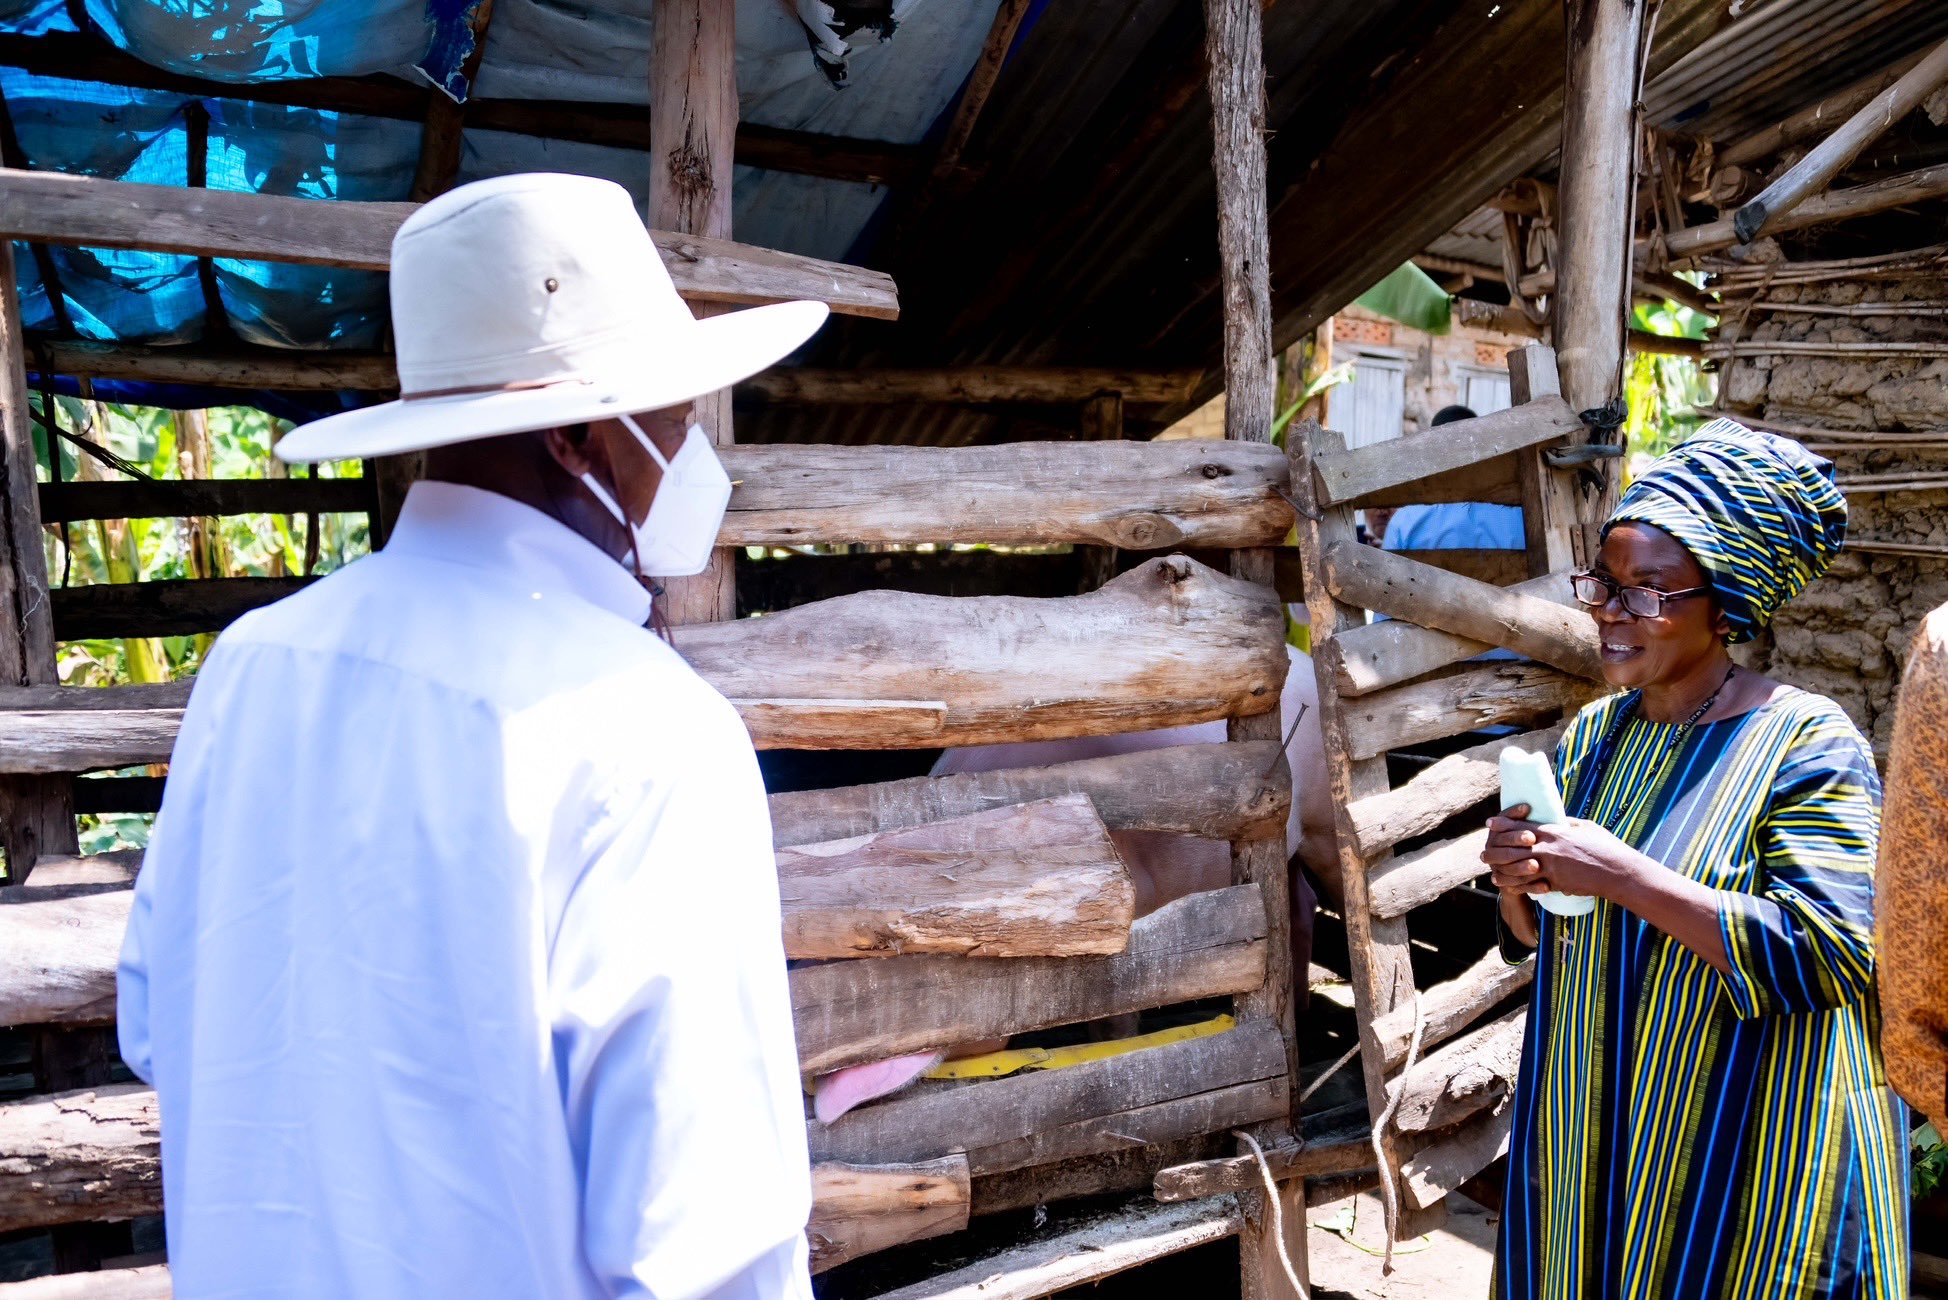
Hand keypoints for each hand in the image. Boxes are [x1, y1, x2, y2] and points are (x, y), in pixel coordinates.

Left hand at [1481, 808, 1640, 901]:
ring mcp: (1550, 866)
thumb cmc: (1606, 847)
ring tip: (1492, 873)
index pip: (1520, 825)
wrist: (1618, 871)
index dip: (1502, 824)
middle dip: (1496, 849)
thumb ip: (1567, 823)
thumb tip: (1558, 818)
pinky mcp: (1555, 882)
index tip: (1490, 824)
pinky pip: (1530, 885)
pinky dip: (1518, 886)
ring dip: (1502, 871)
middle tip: (1484, 853)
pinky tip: (1511, 888)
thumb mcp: (1586, 827)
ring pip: (1516, 868)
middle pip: (1511, 846)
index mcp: (1554, 830)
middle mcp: (1547, 847)